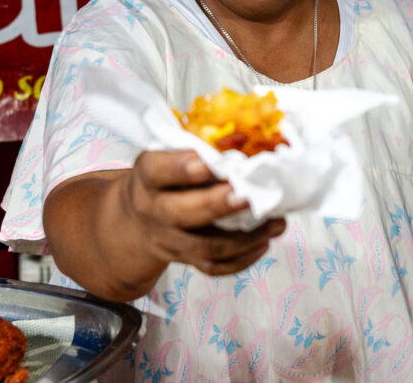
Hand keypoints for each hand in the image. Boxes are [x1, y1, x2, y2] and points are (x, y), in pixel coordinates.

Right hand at [124, 149, 285, 275]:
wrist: (137, 221)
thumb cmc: (164, 179)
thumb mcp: (167, 156)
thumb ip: (194, 150)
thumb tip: (242, 146)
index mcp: (149, 177)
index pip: (159, 171)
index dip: (182, 168)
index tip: (209, 164)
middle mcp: (154, 211)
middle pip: (181, 213)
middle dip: (217, 206)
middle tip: (247, 197)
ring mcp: (169, 240)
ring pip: (205, 246)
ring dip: (244, 238)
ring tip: (275, 223)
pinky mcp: (185, 260)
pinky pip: (214, 267)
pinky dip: (242, 259)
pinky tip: (264, 243)